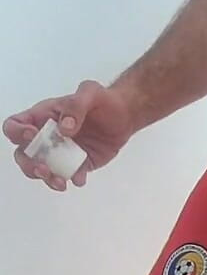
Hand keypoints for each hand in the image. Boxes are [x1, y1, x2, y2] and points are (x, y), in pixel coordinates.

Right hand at [3, 81, 134, 191]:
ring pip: (42, 170)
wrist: (124, 117)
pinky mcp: (77, 165)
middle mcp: (46, 137)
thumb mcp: (90, 92)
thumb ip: (75, 106)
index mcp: (42, 117)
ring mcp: (60, 153)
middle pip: (23, 154)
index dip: (17, 133)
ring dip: (47, 179)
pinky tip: (80, 178)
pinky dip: (73, 180)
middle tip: (44, 168)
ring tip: (61, 182)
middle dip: (29, 165)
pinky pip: (69, 176)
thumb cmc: (102, 100)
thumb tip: (64, 128)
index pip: (15, 125)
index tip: (32, 136)